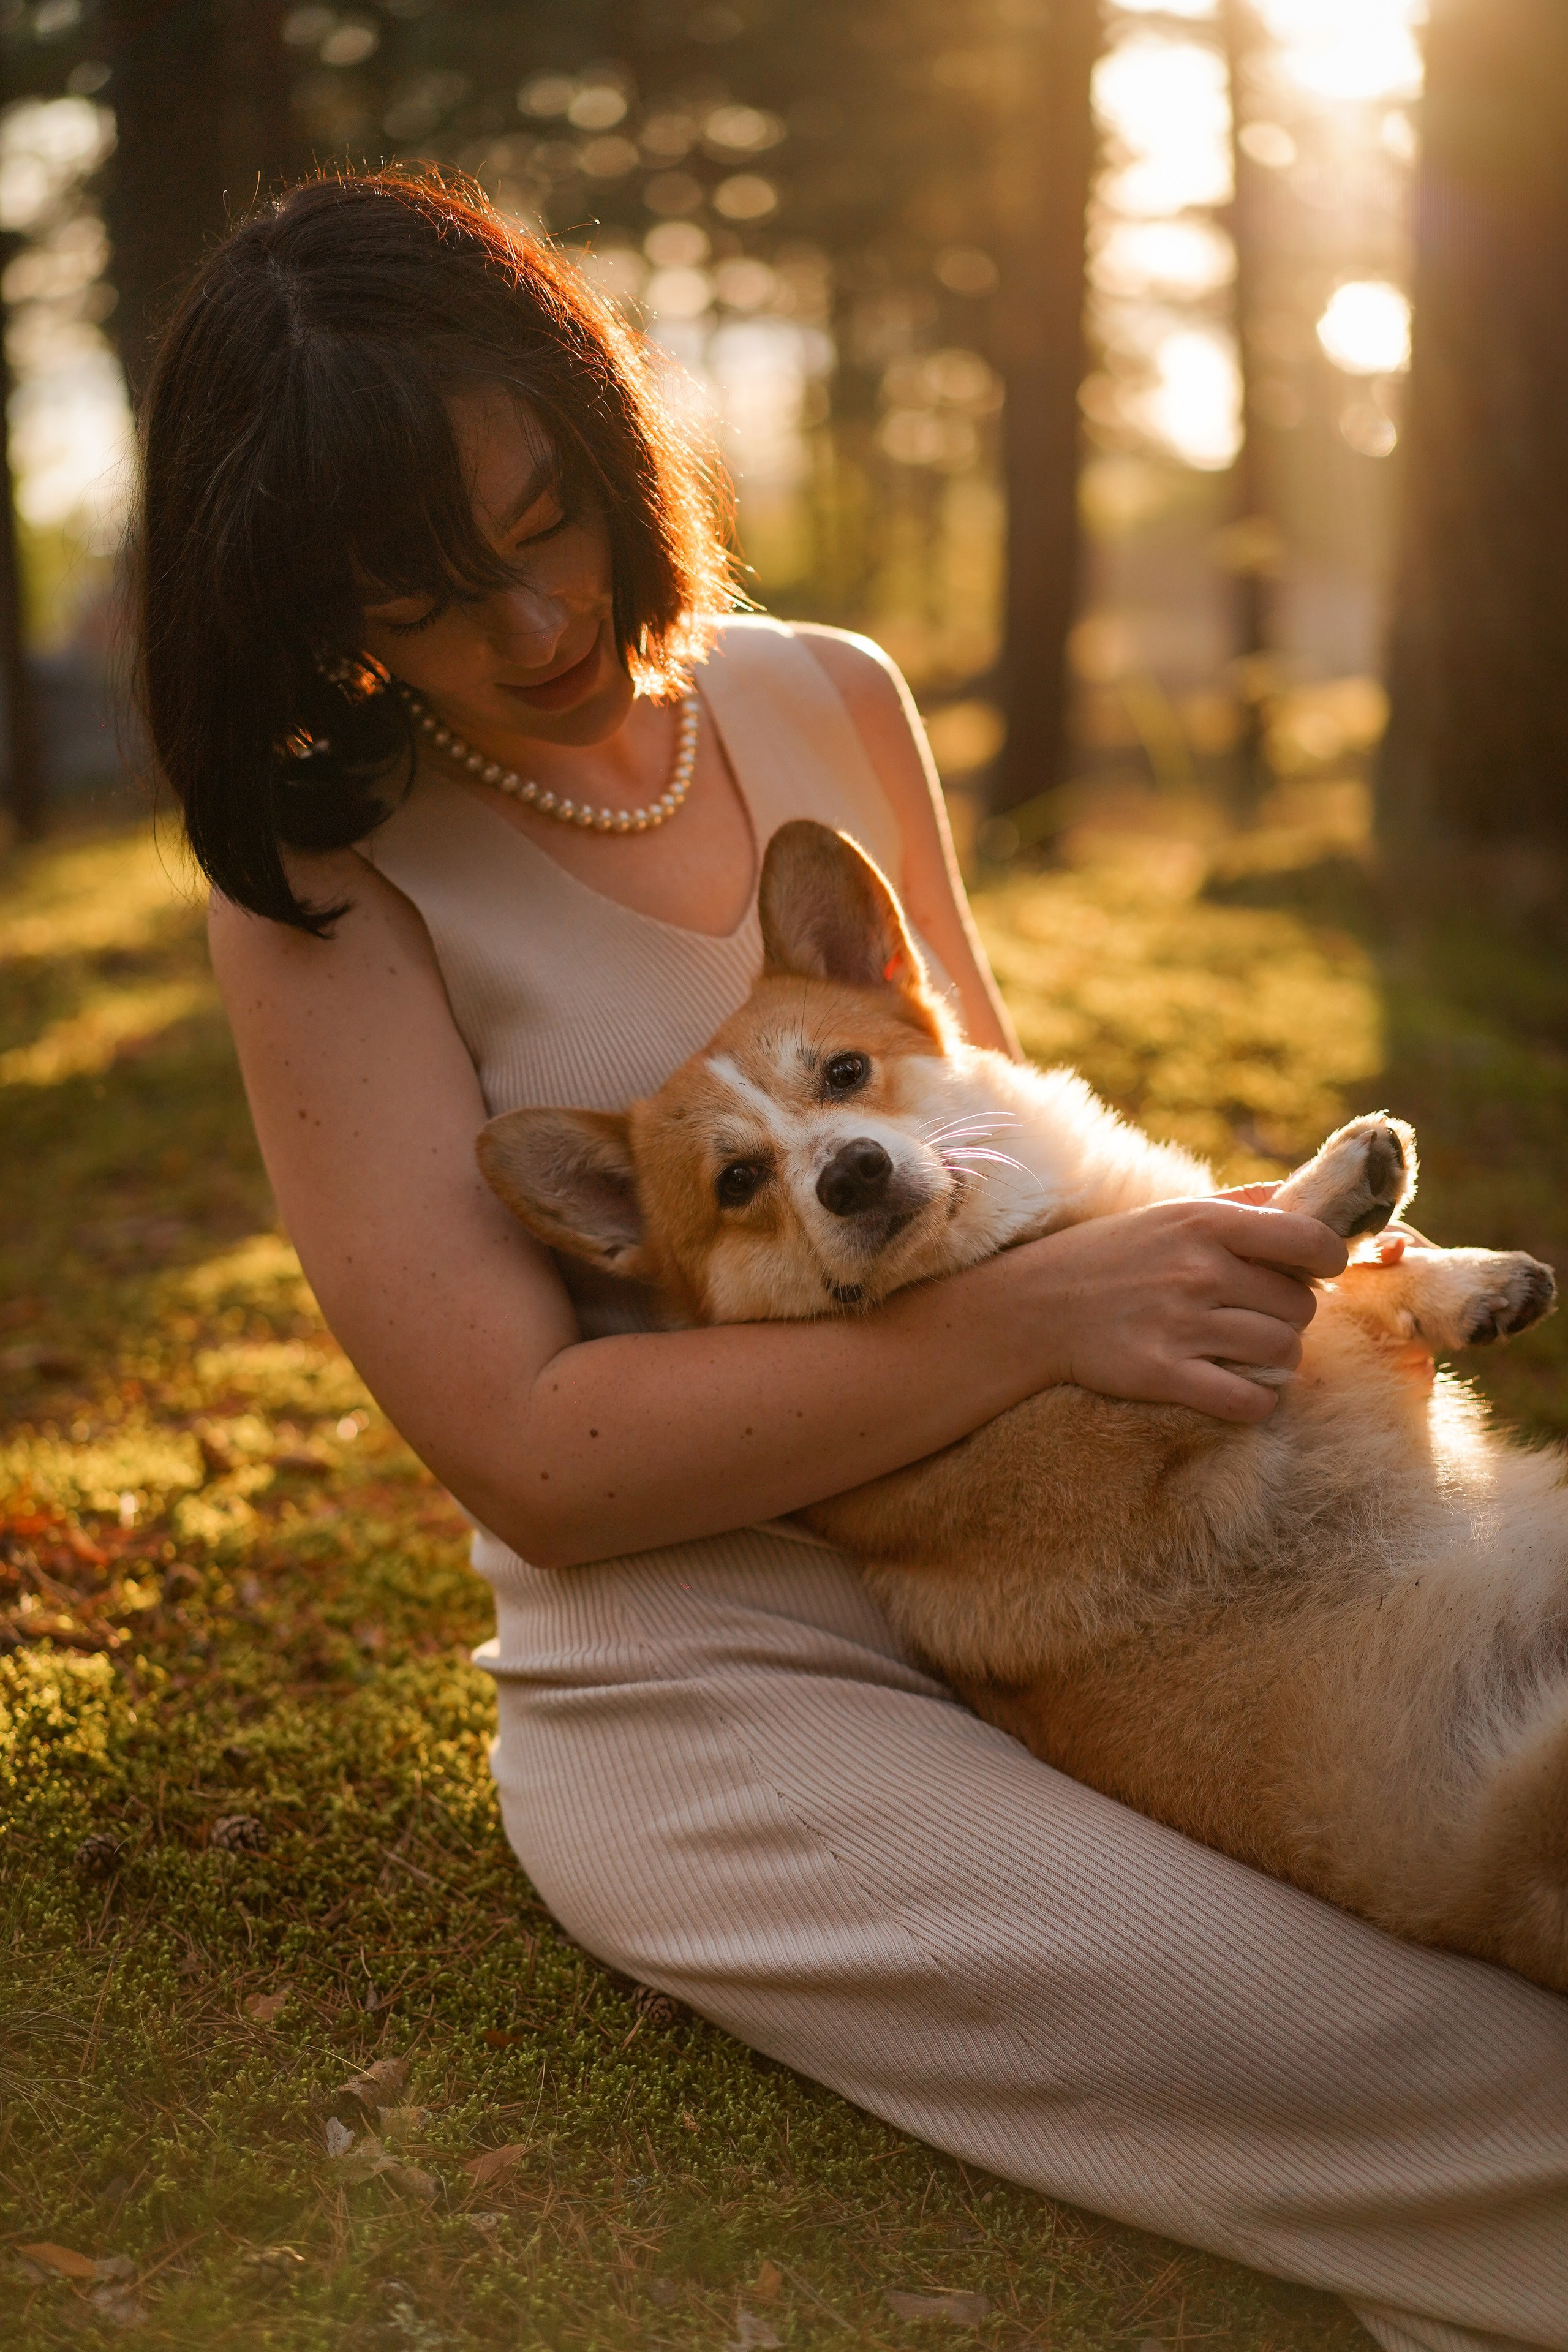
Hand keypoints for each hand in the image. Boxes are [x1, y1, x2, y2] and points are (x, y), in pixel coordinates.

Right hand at [1019, 1198, 1348, 1425]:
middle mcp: (1199, 1270)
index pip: (1310, 1240)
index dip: (1329, 1259)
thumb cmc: (1111, 1255)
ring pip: (1282, 1352)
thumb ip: (1241, 1204)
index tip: (1319, 1271)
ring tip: (1250, 1353)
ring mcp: (1181, 1324)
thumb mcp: (1171, 1213)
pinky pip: (1247, 1400)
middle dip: (1289, 1315)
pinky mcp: (1162, 1373)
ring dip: (1277, 1360)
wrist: (1033, 1307)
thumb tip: (1307, 1195)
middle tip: (1258, 1316)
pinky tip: (1240, 1392)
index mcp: (1206, 1224)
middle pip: (1299, 1306)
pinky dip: (1256, 1402)